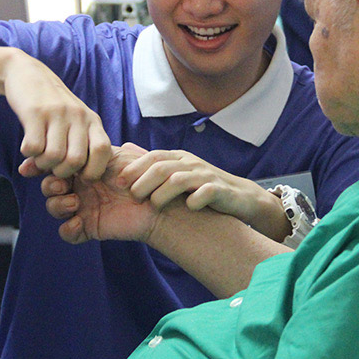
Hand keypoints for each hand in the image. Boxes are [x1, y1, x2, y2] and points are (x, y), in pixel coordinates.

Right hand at [1, 50, 112, 180]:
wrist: (27, 73)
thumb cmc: (53, 107)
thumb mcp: (75, 121)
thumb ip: (78, 147)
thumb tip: (69, 182)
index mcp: (92, 121)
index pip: (103, 151)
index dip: (91, 170)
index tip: (77, 173)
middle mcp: (78, 116)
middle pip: (75, 161)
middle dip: (60, 172)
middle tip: (52, 165)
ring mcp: (57, 113)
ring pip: (53, 157)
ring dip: (42, 164)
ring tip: (38, 155)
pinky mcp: (34, 112)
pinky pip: (33, 147)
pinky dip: (28, 154)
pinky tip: (28, 146)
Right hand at [43, 143, 162, 243]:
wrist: (159, 200)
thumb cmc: (143, 174)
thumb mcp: (120, 155)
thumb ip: (96, 147)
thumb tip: (73, 138)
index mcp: (83, 168)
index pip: (55, 166)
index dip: (39, 167)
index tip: (29, 167)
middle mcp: (80, 188)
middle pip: (49, 188)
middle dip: (49, 186)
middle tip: (61, 184)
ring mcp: (83, 208)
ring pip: (55, 208)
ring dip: (57, 205)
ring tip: (74, 202)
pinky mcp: (90, 228)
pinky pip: (68, 232)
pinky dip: (68, 229)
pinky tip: (78, 221)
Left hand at [116, 149, 288, 239]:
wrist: (240, 197)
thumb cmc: (203, 188)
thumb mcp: (180, 173)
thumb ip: (156, 165)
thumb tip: (126, 150)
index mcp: (180, 159)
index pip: (153, 157)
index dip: (134, 168)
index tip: (118, 182)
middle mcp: (191, 164)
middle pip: (162, 167)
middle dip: (144, 181)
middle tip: (133, 197)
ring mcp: (206, 176)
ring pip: (179, 179)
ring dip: (163, 193)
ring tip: (154, 206)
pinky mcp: (221, 190)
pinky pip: (205, 192)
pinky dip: (194, 200)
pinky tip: (188, 208)